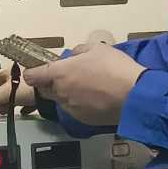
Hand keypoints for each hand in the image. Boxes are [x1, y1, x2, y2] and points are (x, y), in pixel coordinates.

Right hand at [0, 74, 39, 117]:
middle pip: (4, 87)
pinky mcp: (40, 92)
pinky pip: (29, 100)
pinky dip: (24, 106)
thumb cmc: (32, 84)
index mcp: (9, 72)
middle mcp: (20, 75)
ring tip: (5, 111)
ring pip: (16, 93)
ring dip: (10, 102)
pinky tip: (23, 111)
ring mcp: (31, 83)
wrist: (54, 87)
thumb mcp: (6, 93)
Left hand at [27, 43, 144, 127]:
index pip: (32, 76)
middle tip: (68, 75)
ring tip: (87, 87)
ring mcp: (71, 108)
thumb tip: (74, 57)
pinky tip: (95, 98)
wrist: (135, 96)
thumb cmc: (115, 68)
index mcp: (60, 73)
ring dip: (66, 93)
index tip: (37, 70)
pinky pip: (74, 110)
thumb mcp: (97, 49)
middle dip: (50, 83)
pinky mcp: (83, 119)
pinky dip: (80, 104)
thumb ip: (79, 52)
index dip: (32, 72)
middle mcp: (61, 92)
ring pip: (61, 100)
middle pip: (45, 89)